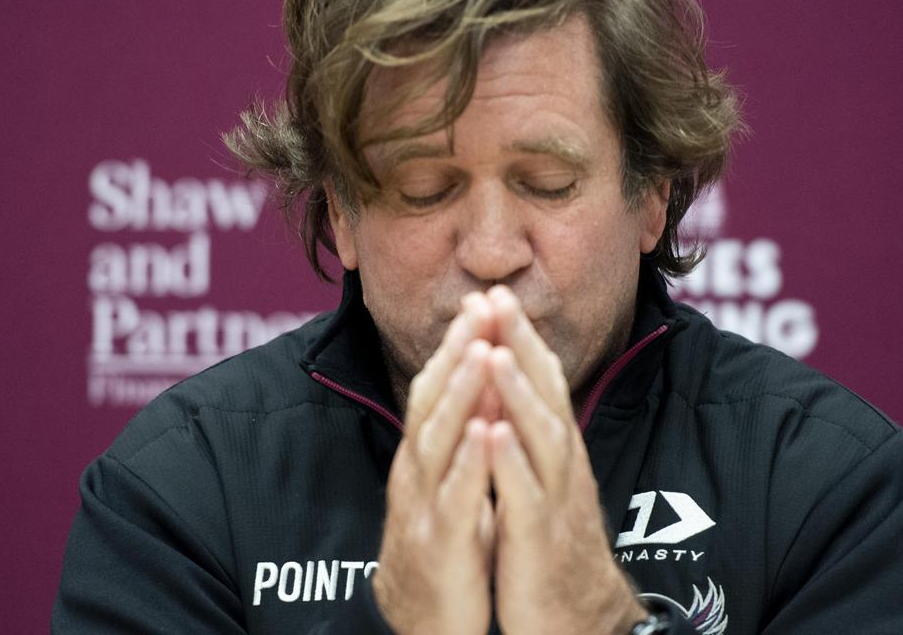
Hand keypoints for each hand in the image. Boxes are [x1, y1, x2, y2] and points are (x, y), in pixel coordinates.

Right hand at [373, 296, 497, 634]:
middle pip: (432, 399)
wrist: (421, 623)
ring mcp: (423, 505)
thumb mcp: (452, 484)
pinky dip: (467, 464)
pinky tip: (484, 434)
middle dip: (457, 350)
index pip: (438, 387)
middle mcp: (418, 472)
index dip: (458, 343)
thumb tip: (484, 389)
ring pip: (438, 440)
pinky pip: (454, 498)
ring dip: (460, 393)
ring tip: (481, 351)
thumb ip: (461, 439)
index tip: (482, 299)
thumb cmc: (443, 548)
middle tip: (479, 304)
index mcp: (425, 456)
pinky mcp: (438, 543)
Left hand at [483, 286, 647, 634]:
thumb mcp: (546, 484)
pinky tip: (492, 434)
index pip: (542, 382)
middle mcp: (562, 467)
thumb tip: (519, 395)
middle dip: (519, 345)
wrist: (579, 621)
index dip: (519, 338)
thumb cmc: (554, 550)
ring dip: (517, 393)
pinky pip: (525, 496)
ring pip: (540, 437)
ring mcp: (554, 501)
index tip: (494, 294)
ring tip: (495, 352)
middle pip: (545, 394)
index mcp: (557, 453)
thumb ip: (536, 440)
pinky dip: (510, 463)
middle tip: (496, 296)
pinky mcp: (540, 539)